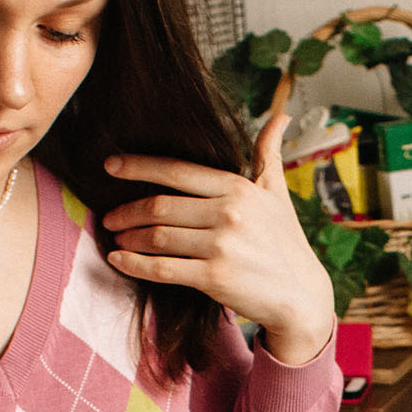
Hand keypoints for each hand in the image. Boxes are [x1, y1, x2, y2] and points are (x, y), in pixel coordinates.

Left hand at [99, 115, 336, 364]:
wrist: (302, 296)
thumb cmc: (285, 243)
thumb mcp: (278, 194)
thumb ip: (269, 153)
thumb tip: (282, 116)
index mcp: (238, 188)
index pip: (177, 171)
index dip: (139, 166)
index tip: (111, 165)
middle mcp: (229, 213)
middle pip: (161, 206)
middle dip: (128, 209)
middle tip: (109, 215)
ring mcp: (222, 246)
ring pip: (158, 237)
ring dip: (129, 236)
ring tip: (116, 236)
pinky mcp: (214, 277)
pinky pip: (162, 268)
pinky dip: (135, 264)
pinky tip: (118, 259)